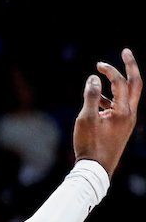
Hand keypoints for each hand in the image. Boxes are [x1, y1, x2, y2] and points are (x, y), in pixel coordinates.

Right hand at [73, 48, 141, 177]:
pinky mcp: (121, 127)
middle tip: (126, 52)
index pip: (120, 83)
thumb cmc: (89, 145)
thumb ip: (91, 96)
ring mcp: (127, 122)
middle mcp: (130, 114)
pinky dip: (111, 97)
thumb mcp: (86, 118)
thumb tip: (94, 78)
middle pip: (135, 85)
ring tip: (104, 74)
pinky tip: (97, 100)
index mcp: (124, 111)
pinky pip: (120, 106)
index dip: (110, 71)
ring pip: (128, 95)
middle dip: (131, 67)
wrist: (96, 170)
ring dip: (119, 83)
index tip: (97, 65)